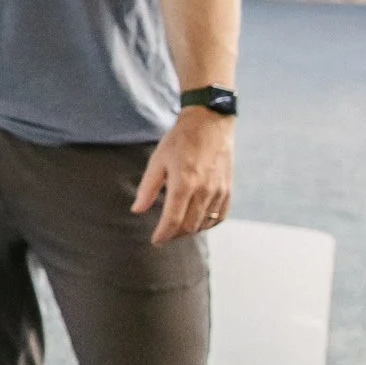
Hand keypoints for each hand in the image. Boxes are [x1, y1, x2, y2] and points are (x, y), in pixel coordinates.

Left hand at [132, 107, 233, 244]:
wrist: (210, 123)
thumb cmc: (180, 140)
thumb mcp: (157, 160)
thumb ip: (148, 188)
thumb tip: (137, 210)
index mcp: (184, 183)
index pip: (173, 220)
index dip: (163, 234)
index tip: (155, 240)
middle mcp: (204, 190)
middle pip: (189, 226)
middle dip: (174, 234)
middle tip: (164, 234)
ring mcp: (219, 191)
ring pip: (204, 224)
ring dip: (190, 230)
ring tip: (177, 228)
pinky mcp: (228, 189)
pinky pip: (220, 216)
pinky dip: (208, 223)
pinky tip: (197, 221)